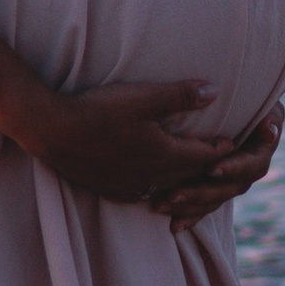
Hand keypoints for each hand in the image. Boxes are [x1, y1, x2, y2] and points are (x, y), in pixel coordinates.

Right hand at [27, 78, 228, 206]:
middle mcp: (152, 177)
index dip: (221, 148)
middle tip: (220, 157)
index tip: (232, 140)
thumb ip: (180, 95)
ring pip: (168, 187)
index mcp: (164, 154)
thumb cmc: (98, 110)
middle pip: (189, 175)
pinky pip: (145, 194)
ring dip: (183, 180)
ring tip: (191, 172)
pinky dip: (157, 188)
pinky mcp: (112, 190)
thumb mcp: (142, 97)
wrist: (52, 131)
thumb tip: (214, 91)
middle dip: (207, 167)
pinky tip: (154, 182)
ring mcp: (131, 187)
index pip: (205, 156)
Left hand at [164, 100, 284, 233]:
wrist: (223, 93)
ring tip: (163, 205)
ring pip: (216, 197)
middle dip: (203, 191)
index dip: (234, 167)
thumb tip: (269, 129)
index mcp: (264, 143)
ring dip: (191, 205)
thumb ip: (262, 111)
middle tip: (175, 194)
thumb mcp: (252, 92)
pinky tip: (173, 226)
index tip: (212, 168)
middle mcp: (252, 164)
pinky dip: (190, 215)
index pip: (253, 162)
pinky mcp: (216, 183)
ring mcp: (234, 176)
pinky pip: (206, 203)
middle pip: (232, 186)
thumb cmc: (237, 84)